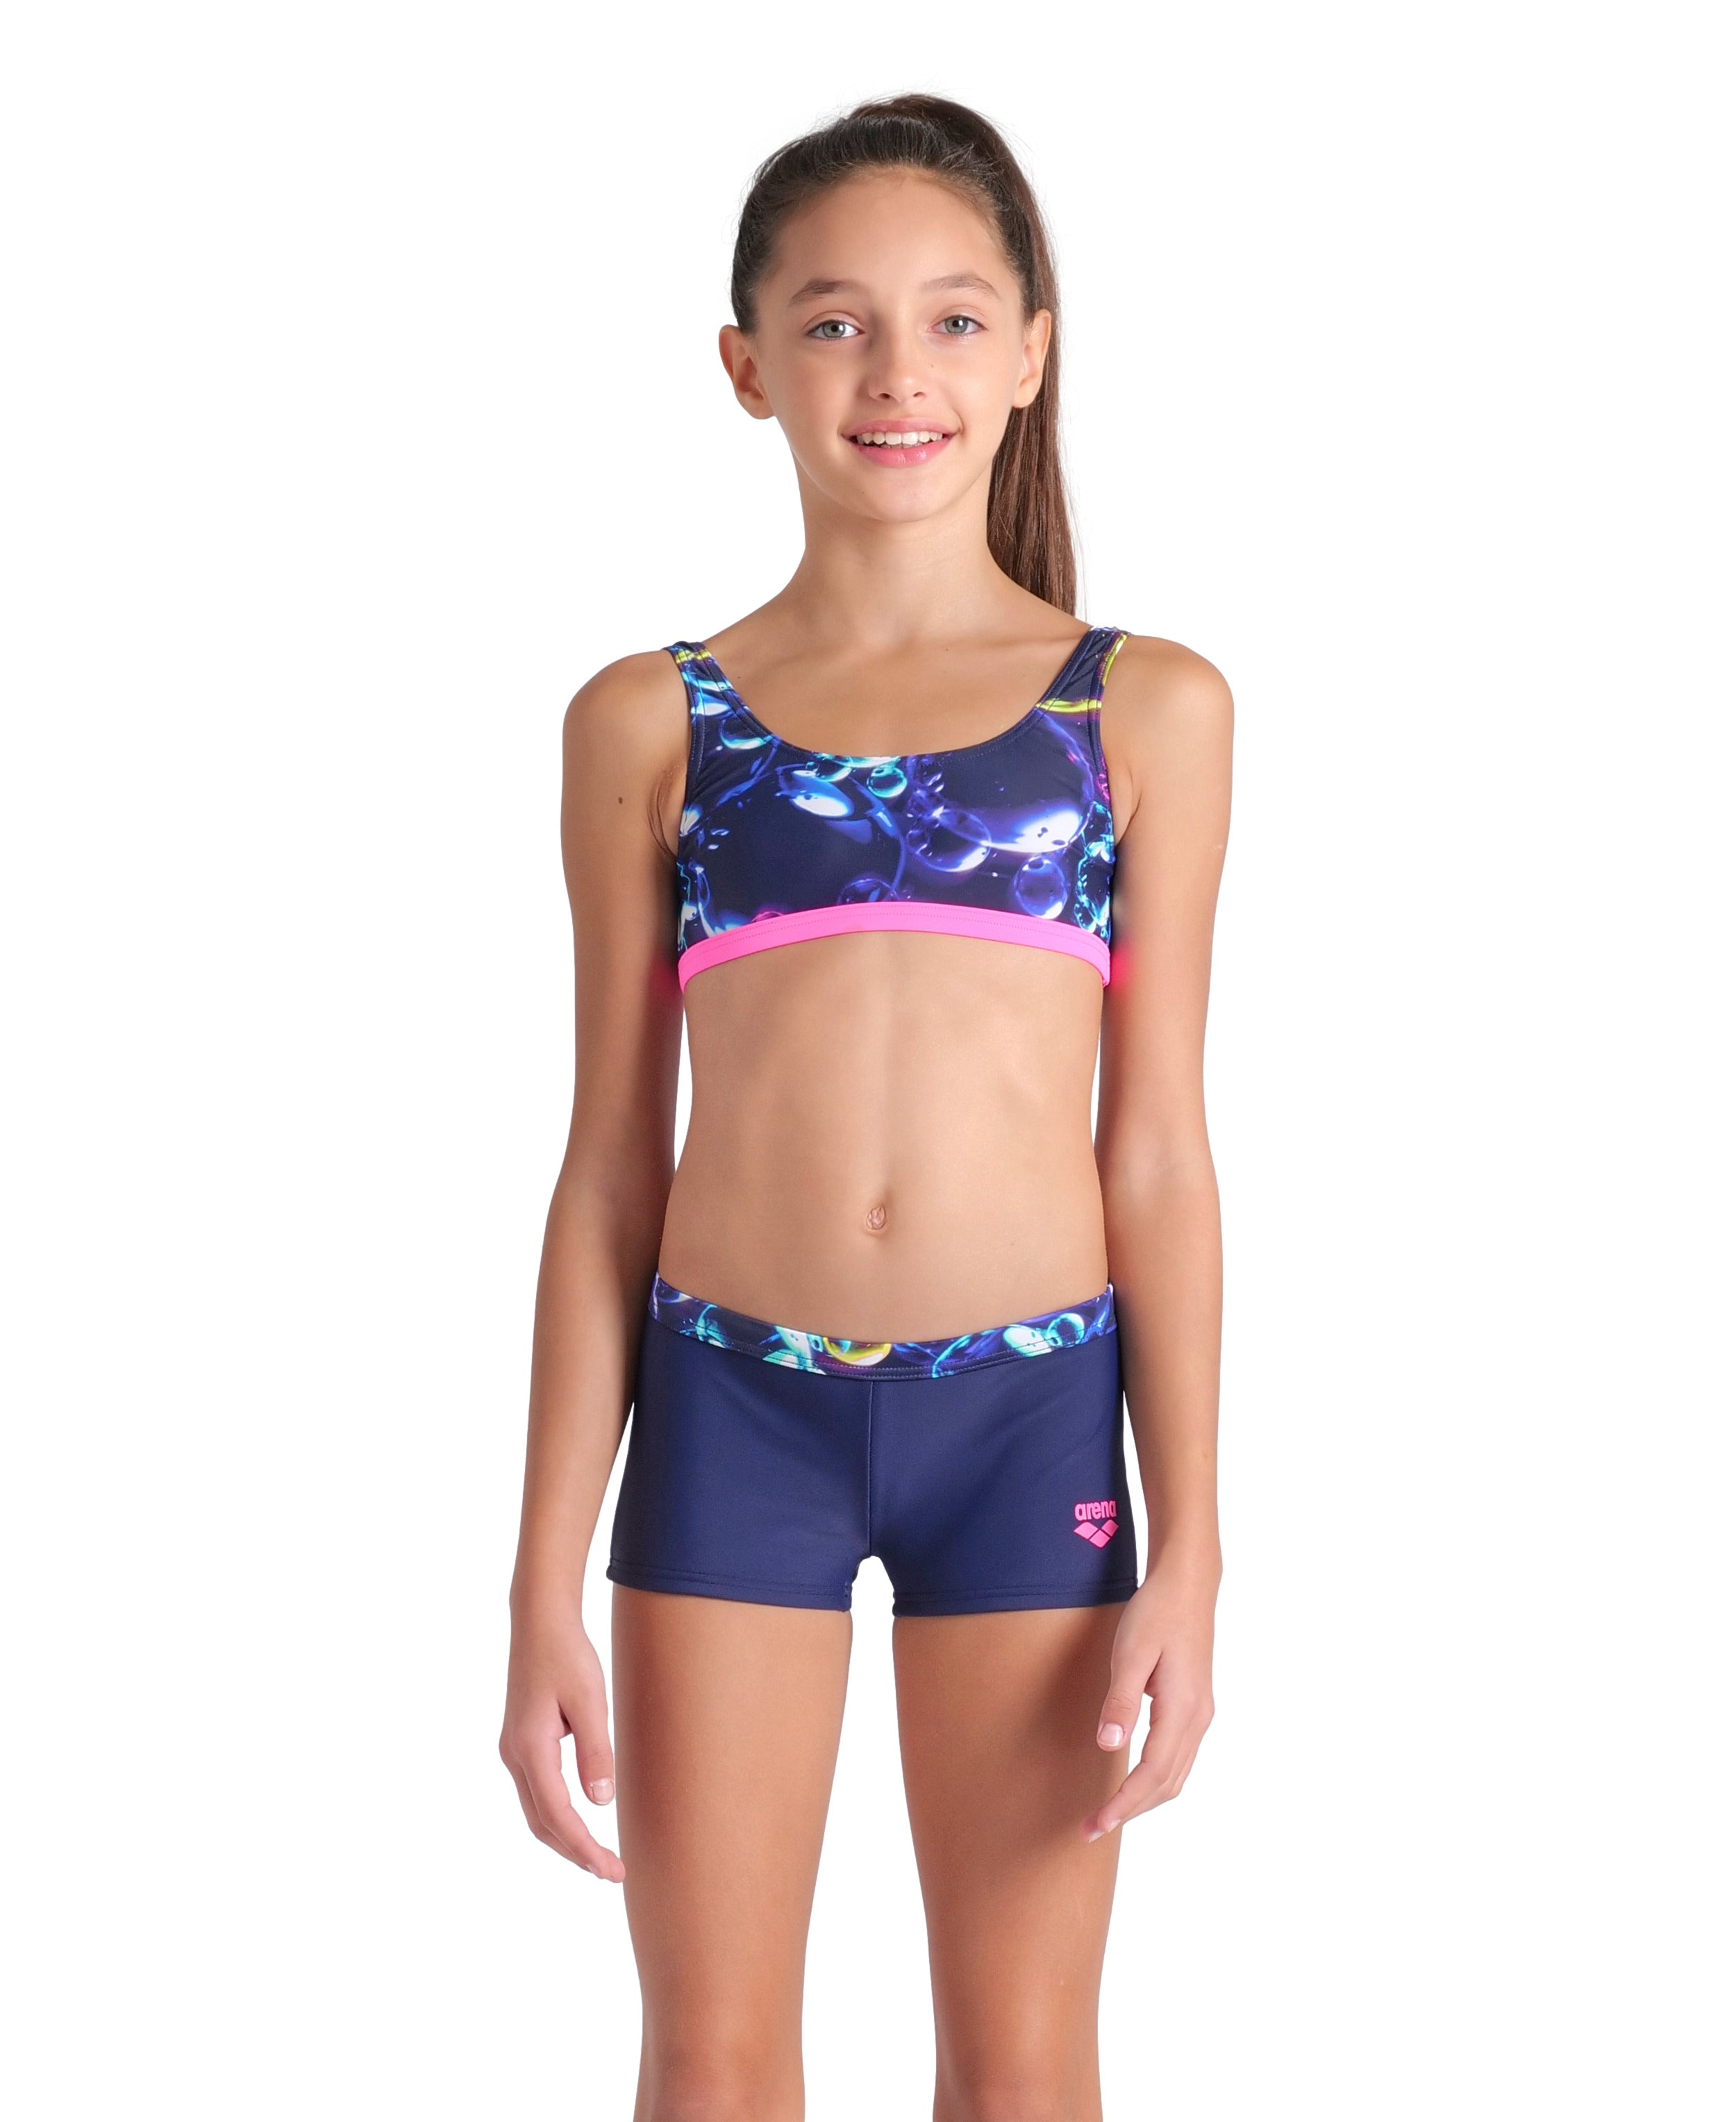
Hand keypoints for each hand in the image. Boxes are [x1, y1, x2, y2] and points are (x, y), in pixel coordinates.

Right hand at [499, 1598, 624, 1881]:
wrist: (540, 1623)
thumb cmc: (567, 1656)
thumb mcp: (589, 1701)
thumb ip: (595, 1752)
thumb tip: (601, 1802)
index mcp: (530, 1748)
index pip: (558, 1814)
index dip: (584, 1847)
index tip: (611, 1869)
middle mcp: (514, 1755)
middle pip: (542, 1822)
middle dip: (575, 1852)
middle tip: (612, 1872)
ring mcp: (513, 1750)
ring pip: (536, 1811)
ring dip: (564, 1838)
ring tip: (599, 1858)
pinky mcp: (520, 1742)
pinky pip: (537, 1793)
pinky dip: (556, 1816)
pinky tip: (579, 1822)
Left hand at [1082, 1554, 1216, 1840]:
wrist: (1187, 1585)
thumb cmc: (1156, 1613)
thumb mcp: (1131, 1652)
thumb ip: (1121, 1700)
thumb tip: (1109, 1746)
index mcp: (1183, 1709)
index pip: (1152, 1773)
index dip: (1124, 1803)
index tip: (1097, 1823)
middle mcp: (1197, 1718)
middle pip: (1167, 1783)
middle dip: (1131, 1810)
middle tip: (1092, 1827)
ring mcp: (1200, 1714)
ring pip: (1176, 1775)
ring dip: (1144, 1799)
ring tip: (1110, 1812)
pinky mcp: (1195, 1706)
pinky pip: (1178, 1758)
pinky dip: (1157, 1779)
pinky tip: (1135, 1780)